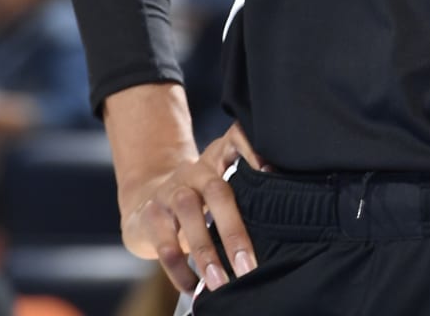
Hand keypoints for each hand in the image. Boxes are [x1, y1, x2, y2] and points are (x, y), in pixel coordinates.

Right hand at [120, 122, 264, 294]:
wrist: (146, 202)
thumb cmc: (199, 201)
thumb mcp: (222, 190)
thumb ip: (246, 195)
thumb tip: (283, 220)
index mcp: (218, 160)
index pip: (237, 141)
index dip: (252, 150)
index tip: (270, 170)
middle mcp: (195, 172)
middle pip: (218, 191)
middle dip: (234, 230)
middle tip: (248, 265)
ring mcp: (170, 191)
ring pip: (188, 214)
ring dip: (206, 252)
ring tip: (220, 282)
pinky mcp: (150, 215)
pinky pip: (165, 244)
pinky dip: (180, 270)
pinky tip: (193, 287)